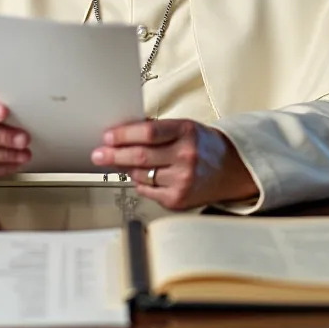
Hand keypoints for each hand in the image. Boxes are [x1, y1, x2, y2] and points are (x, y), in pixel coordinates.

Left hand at [90, 119, 257, 209]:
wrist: (229, 169)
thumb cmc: (202, 145)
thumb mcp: (184, 127)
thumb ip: (156, 130)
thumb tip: (122, 133)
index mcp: (186, 132)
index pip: (148, 133)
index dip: (124, 135)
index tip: (108, 136)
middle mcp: (186, 156)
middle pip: (140, 156)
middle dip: (114, 155)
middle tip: (98, 154)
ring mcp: (182, 180)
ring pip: (140, 175)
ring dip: (125, 168)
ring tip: (118, 162)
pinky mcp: (178, 199)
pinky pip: (147, 190)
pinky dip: (139, 182)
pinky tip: (139, 175)